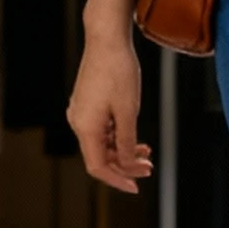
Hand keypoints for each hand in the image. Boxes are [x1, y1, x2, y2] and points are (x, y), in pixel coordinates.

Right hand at [67, 29, 152, 192]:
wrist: (107, 39)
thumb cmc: (118, 72)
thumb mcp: (128, 111)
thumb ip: (126, 141)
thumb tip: (125, 163)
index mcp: (86, 127)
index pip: (98, 167)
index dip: (117, 180)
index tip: (136, 187)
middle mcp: (78, 122)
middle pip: (100, 156)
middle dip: (125, 164)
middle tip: (149, 166)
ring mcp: (81, 112)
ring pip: (102, 143)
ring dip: (123, 150)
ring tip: (146, 151)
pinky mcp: (87, 104)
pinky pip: (101, 129)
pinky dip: (117, 136)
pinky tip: (134, 136)